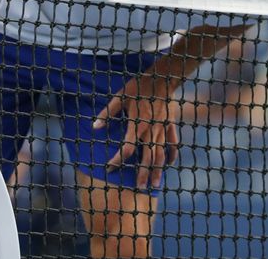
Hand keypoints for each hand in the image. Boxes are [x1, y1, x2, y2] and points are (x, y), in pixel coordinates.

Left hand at [93, 71, 178, 189]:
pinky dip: (172, 154)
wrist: (162, 77)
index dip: (118, 160)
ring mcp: (163, 129)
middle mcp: (151, 131)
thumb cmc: (138, 87)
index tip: (110, 168)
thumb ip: (107, 113)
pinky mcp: (171, 124)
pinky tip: (169, 163)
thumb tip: (94, 127)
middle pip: (147, 157)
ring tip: (154, 184)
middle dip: (142, 174)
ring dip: (158, 170)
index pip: (127, 149)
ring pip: (161, 154)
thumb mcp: (120, 97)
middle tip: (138, 189)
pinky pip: (173, 142)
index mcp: (137, 125)